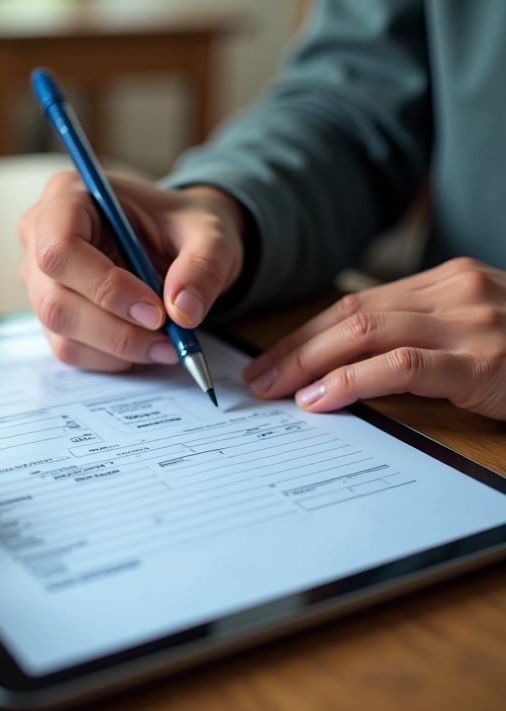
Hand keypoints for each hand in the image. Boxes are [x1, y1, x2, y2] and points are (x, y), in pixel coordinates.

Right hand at [18, 172, 245, 370]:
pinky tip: (146, 345)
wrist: (178, 244)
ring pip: (62, 331)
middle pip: (55, 300)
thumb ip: (203, 265)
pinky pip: (71, 349)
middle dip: (116, 328)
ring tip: (166, 344)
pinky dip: (112, 357)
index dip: (105, 287)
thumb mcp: (210, 234)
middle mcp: (41, 236)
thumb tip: (183, 310)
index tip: (156, 310)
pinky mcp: (53, 314)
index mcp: (68, 196)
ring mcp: (40, 280)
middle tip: (168, 337)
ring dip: (118, 347)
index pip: (60, 249)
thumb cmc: (183, 227)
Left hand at [243, 258, 505, 419]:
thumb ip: (416, 337)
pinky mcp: (482, 360)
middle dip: (293, 349)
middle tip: (256, 378)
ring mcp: (469, 321)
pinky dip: (351, 381)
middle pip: (348, 315)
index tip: (270, 359)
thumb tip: (346, 365)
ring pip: (363, 332)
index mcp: (444, 283)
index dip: (304, 334)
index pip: (353, 304)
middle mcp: (452, 291)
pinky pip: (399, 366)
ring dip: (308, 363)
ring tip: (273, 390)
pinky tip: (320, 399)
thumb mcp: (470, 332)